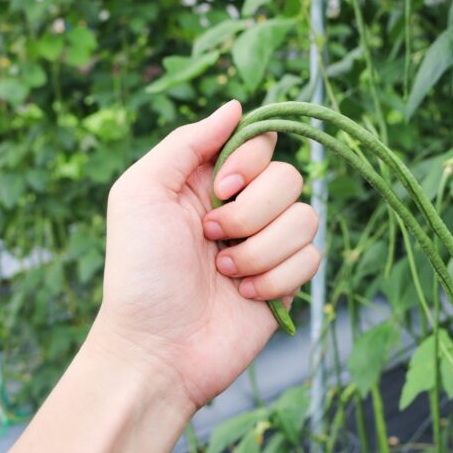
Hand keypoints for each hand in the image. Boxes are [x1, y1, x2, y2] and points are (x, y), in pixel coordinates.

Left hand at [92, 100, 320, 408]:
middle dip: (250, 214)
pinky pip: (313, 257)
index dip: (250, 161)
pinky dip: (276, 279)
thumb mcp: (142, 192)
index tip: (221, 187)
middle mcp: (246, 206)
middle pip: (290, 178)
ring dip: (261, 251)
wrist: (159, 347)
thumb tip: (236, 105)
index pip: (262, 142)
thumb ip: (187, 142)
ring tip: (224, 273)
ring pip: (307, 218)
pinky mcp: (289, 278)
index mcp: (211, 180)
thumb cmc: (140, 271)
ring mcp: (269, 243)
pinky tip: (244, 296)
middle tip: (211, 239)